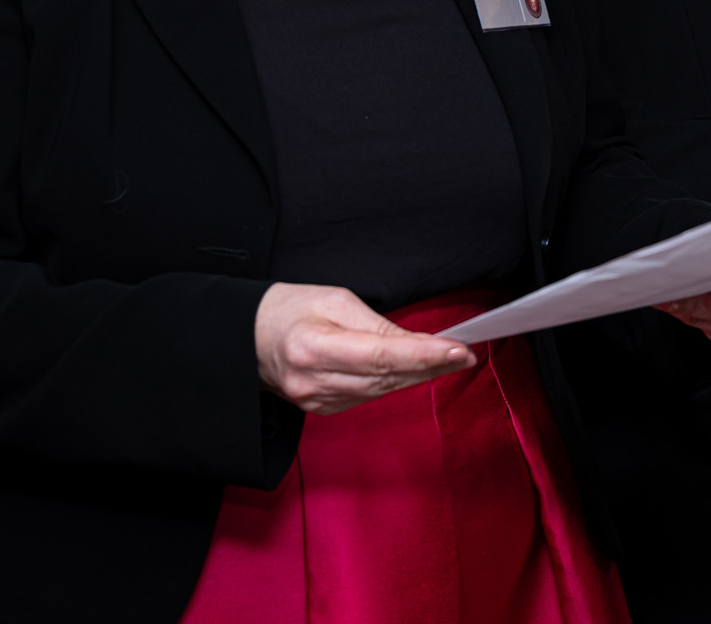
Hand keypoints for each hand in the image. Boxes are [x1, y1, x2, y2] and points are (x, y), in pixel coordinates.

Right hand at [255, 283, 475, 416]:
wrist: (246, 337)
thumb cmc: (290, 308)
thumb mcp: (335, 300)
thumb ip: (377, 325)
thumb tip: (418, 344)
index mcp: (312, 347)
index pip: (382, 356)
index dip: (424, 356)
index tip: (459, 350)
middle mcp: (312, 382)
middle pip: (386, 378)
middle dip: (430, 366)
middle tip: (465, 354)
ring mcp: (315, 401)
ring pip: (381, 391)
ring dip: (418, 376)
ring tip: (450, 360)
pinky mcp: (320, 409)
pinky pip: (368, 396)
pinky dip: (394, 382)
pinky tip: (414, 370)